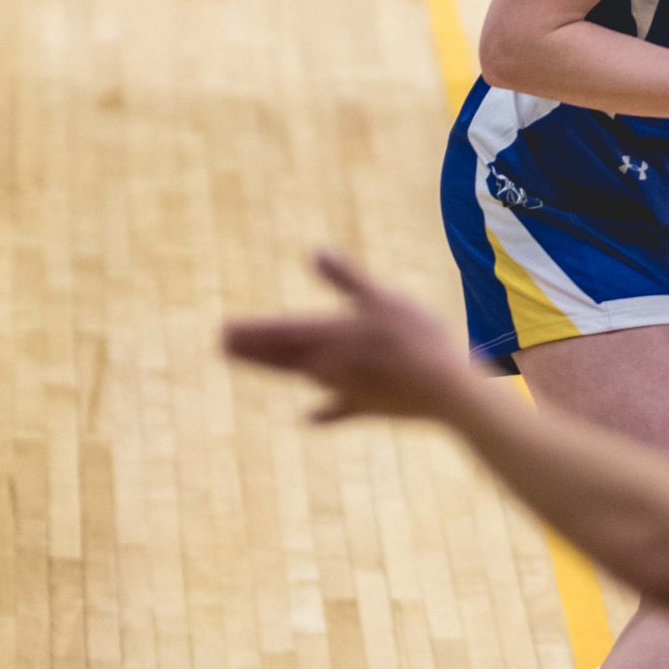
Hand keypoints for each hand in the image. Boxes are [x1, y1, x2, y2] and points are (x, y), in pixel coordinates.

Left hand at [223, 251, 480, 425]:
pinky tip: (310, 417)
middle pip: (283, 359)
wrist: (445, 388)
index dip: (251, 332)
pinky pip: (337, 410)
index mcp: (330, 336)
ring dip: (281, 371)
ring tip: (263, 366)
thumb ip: (346, 278)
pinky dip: (322, 412)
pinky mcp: (367, 407)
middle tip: (225, 348)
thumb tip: (315, 250)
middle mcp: (329, 366)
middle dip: (254, 352)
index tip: (223, 332)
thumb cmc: (414, 336)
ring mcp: (346, 390)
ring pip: (305, 379)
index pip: (279, 333)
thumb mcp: (381, 297)